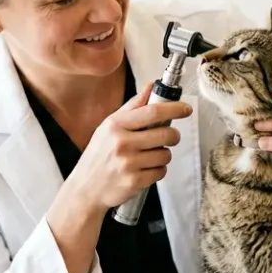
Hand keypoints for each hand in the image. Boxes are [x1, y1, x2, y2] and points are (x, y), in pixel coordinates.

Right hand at [68, 85, 192, 209]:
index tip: (186, 109)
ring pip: (166, 155)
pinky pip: (161, 172)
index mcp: (116, 125)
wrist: (86, 187)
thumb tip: (152, 85)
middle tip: (169, 137)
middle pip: (165, 134)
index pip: (152, 112)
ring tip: (149, 157)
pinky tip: (144, 170)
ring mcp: (128, 163)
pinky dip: (157, 171)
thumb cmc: (100, 154)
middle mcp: (122, 143)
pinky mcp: (135, 181)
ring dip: (163, 155)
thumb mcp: (110, 126)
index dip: (174, 109)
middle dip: (173, 136)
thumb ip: (133, 106)